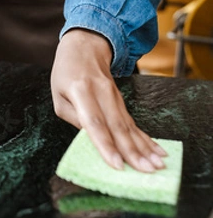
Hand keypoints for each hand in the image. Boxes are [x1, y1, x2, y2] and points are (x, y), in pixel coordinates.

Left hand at [51, 28, 166, 172]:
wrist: (85, 47)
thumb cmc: (66, 74)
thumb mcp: (59, 96)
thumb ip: (73, 118)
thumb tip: (91, 138)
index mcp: (80, 91)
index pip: (94, 122)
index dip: (105, 144)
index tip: (116, 164)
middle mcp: (101, 93)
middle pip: (117, 126)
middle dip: (132, 152)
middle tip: (145, 171)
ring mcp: (115, 96)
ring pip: (129, 125)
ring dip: (144, 148)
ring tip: (157, 165)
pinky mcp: (122, 100)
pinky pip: (133, 122)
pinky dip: (146, 138)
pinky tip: (158, 151)